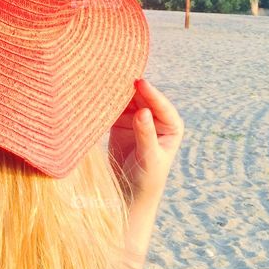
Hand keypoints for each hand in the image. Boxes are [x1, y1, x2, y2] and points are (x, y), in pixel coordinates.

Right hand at [109, 79, 183, 204]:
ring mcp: (137, 120)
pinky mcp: (120, 123)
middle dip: (131, 89)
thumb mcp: (149, 157)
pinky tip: (97, 96)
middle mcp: (155, 119)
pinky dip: (106, 103)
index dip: (150, 93)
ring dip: (117, 94)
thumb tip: (143, 111)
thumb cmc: (147, 178)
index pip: (161, 106)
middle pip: (143, 99)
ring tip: (104, 82)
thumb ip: (146, 134)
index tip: (138, 82)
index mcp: (171, 126)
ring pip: (127, 101)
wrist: (130, 192)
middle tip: (116, 76)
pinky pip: (114, 109)